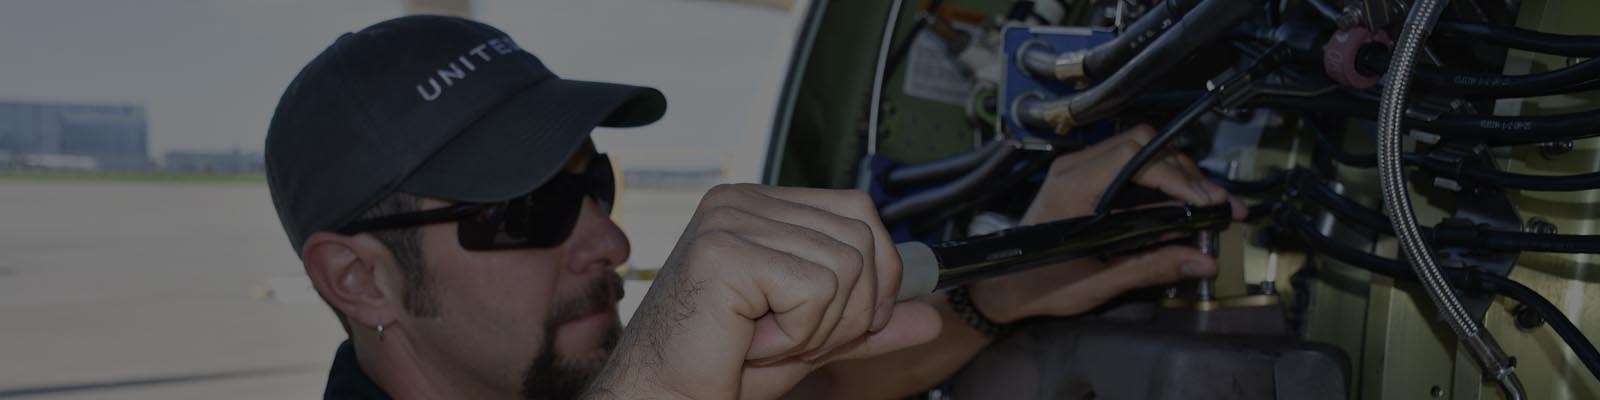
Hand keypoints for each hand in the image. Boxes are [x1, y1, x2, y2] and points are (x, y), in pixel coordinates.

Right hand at [584, 184, 939, 399]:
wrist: (665, 398)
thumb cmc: (719, 368)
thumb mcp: (814, 340)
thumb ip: (868, 322)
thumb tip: (929, 317)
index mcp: (760, 206)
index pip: (859, 211)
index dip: (875, 273)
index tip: (849, 320)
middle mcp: (743, 201)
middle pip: (862, 236)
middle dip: (850, 308)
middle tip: (794, 338)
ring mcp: (731, 219)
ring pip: (846, 267)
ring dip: (818, 327)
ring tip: (766, 340)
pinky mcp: (725, 250)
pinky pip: (815, 289)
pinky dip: (796, 333)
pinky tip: (751, 342)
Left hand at [973, 125, 1247, 322]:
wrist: (1001, 286)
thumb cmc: (1036, 284)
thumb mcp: (1098, 283)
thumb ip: (1152, 268)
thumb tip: (1202, 261)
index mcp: (1073, 188)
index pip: (1136, 158)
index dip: (1178, 177)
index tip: (1206, 202)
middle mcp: (1074, 169)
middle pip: (1144, 146)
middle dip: (1187, 175)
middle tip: (1218, 205)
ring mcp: (1076, 169)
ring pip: (1140, 151)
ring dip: (1177, 175)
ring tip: (1206, 206)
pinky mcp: (1082, 178)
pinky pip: (1128, 165)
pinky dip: (1159, 181)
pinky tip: (1179, 206)